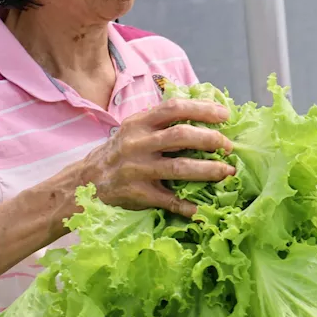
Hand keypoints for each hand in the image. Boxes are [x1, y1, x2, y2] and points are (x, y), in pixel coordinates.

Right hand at [83, 98, 234, 217]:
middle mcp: (138, 144)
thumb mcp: (134, 128)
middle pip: (181, 136)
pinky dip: (188, 206)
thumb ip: (161, 121)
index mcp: (139, 123)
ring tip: (227, 172)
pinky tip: (204, 208)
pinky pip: (169, 200)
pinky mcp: (139, 194)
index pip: (174, 108)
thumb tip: (203, 114)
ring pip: (180, 168)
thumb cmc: (120, 151)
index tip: (225, 116)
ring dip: (208, 170)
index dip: (202, 109)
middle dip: (211, 140)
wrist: (87, 181)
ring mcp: (138, 169)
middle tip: (229, 147)